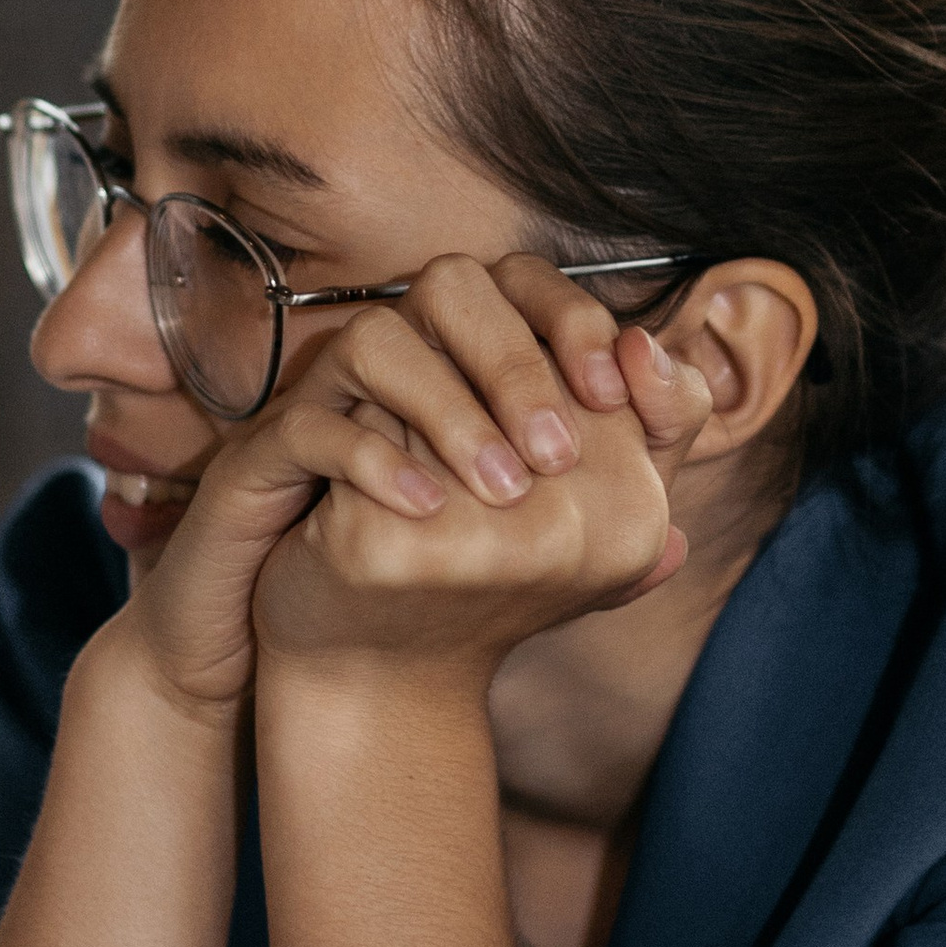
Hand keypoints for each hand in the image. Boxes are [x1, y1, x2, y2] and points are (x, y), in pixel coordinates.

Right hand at [110, 254, 700, 719]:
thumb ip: (628, 460)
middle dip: (520, 364)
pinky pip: (311, 421)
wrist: (333, 662)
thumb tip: (678, 395)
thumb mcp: (556, 524)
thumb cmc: (447, 578)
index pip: (524, 284)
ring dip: (449, 408)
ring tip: (503, 490)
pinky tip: (425, 508)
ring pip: (380, 340)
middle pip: (453, 289)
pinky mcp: (266, 452)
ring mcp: (326, 395)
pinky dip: (373, 456)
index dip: (577, 324)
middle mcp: (395, 359)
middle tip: (565, 454)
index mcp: (462, 357)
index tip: (623, 399)